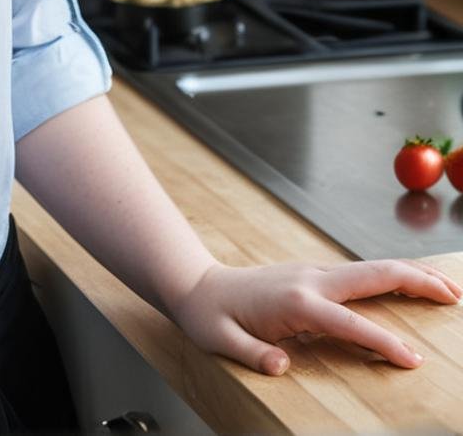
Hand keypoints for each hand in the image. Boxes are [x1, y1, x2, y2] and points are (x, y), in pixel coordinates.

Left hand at [168, 257, 462, 374]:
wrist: (198, 285)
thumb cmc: (210, 317)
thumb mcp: (221, 341)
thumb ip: (252, 355)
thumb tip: (280, 366)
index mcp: (295, 302)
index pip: (350, 324)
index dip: (383, 342)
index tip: (412, 360)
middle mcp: (310, 281)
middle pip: (372, 276)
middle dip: (416, 283)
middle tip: (454, 297)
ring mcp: (313, 273)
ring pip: (371, 269)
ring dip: (410, 274)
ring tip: (447, 288)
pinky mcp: (314, 275)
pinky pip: (361, 273)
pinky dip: (391, 275)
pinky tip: (408, 283)